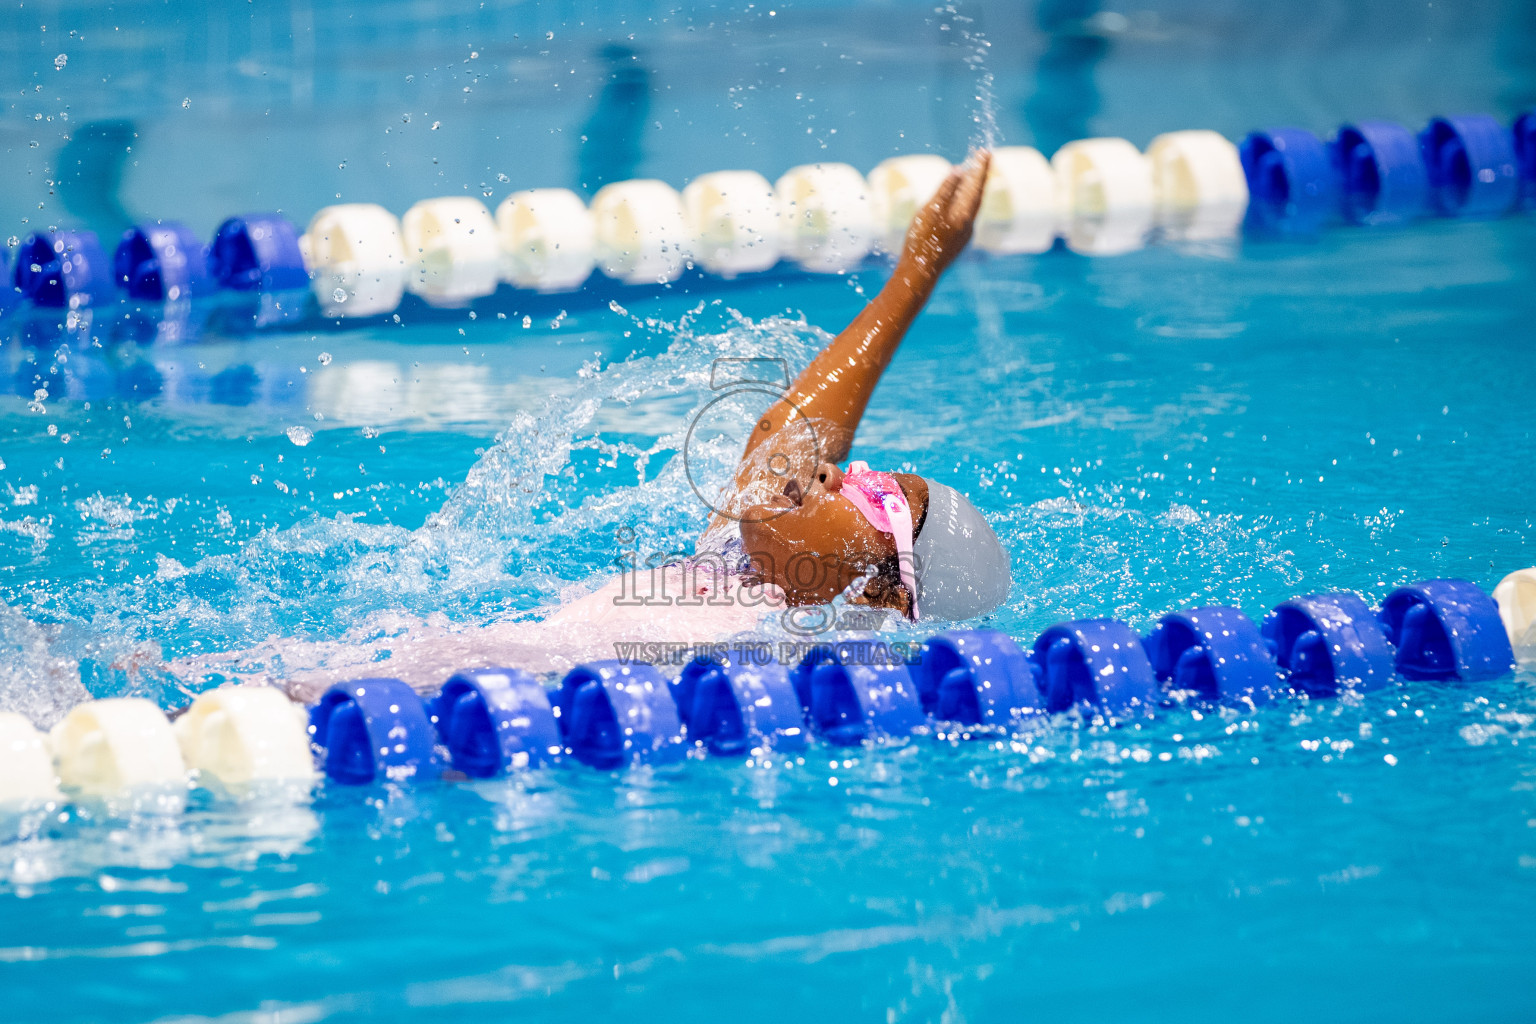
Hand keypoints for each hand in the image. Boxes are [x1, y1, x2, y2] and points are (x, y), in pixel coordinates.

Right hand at [899, 149, 990, 281]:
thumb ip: (946, 190)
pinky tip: (957, 202)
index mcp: (964, 214)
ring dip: (971, 189)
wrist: (919, 273)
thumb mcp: (931, 211)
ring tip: (970, 175)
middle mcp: (969, 224)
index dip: (980, 167)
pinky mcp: (956, 242)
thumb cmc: (922, 241)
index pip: (977, 185)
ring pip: (971, 206)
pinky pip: (964, 215)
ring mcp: (964, 235)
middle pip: (977, 194)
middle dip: (978, 176)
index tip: (985, 152)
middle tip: (981, 158)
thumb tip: (959, 170)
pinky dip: (964, 202)